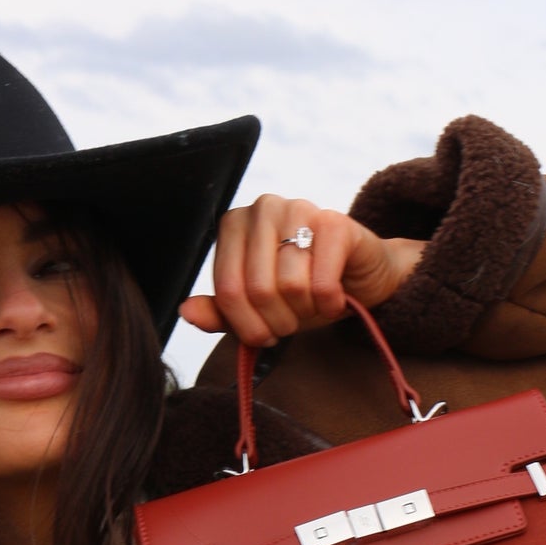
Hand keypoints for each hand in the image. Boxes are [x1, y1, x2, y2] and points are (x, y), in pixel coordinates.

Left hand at [179, 194, 424, 346]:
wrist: (359, 278)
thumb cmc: (302, 292)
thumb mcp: (256, 309)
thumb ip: (220, 311)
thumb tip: (185, 311)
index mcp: (234, 224)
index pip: (228, 290)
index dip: (246, 326)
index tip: (263, 336)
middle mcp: (263, 208)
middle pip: (258, 290)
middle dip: (277, 322)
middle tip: (292, 323)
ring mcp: (299, 209)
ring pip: (290, 286)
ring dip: (305, 312)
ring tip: (313, 306)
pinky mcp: (335, 222)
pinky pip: (322, 282)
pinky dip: (330, 303)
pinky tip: (335, 299)